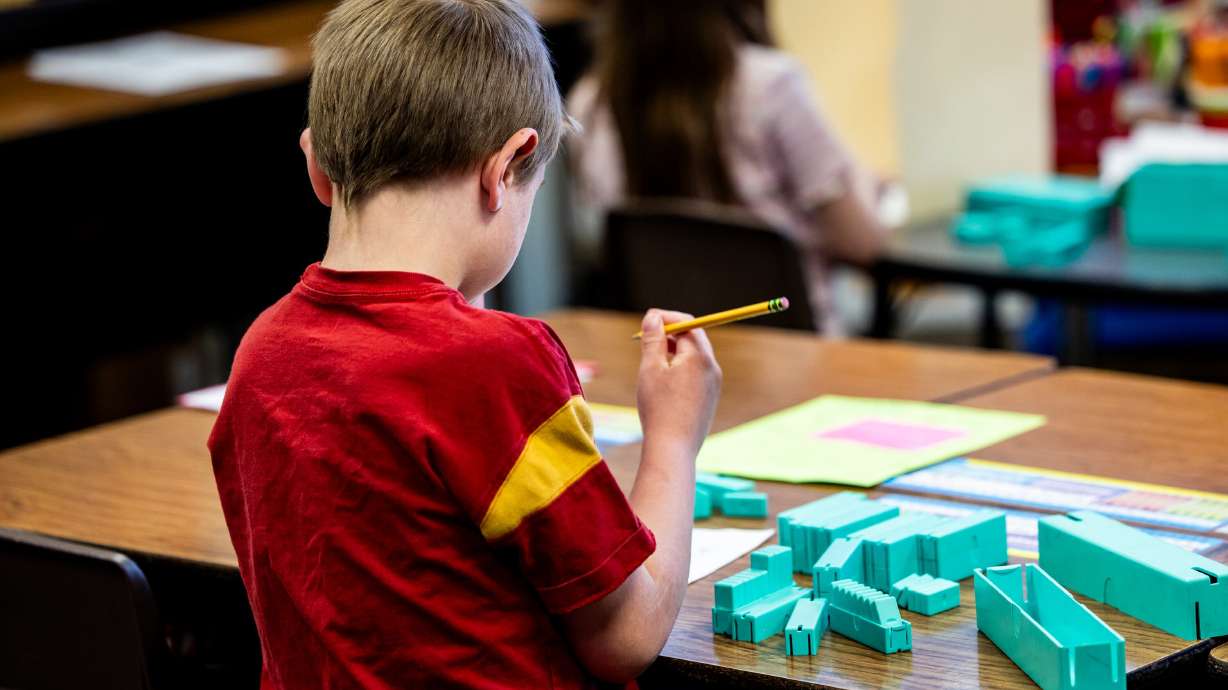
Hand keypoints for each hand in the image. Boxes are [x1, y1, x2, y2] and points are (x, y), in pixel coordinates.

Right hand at [635, 309, 721, 456]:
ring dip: (675, 352)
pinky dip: (681, 369)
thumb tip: (654, 317)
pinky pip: (697, 374)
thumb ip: (653, 339)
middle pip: (694, 337)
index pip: (687, 323)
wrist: (674, 449)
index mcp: (700, 356)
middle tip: (647, 339)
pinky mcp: (710, 398)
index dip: (666, 318)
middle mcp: (712, 367)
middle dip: (670, 334)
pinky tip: (663, 383)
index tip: (647, 321)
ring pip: (695, 356)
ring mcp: (714, 384)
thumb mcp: (650, 368)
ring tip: (652, 362)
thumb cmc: (659, 408)